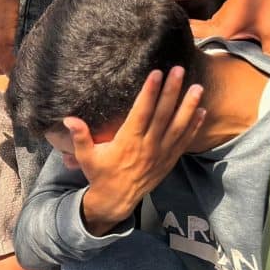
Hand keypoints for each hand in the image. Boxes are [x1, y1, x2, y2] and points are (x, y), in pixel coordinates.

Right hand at [73, 67, 206, 234]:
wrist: (116, 199)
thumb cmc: (100, 175)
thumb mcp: (86, 157)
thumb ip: (80, 136)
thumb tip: (68, 118)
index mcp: (127, 142)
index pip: (141, 112)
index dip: (149, 92)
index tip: (156, 74)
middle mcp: (147, 146)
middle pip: (163, 114)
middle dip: (172, 91)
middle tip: (179, 70)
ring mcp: (160, 154)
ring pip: (178, 126)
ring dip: (189, 106)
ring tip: (198, 87)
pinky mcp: (168, 161)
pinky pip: (184, 142)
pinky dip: (194, 127)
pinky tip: (201, 112)